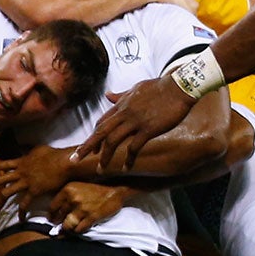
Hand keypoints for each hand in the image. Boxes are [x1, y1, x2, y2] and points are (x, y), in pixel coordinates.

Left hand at [0, 145, 79, 206]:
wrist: (65, 162)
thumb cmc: (54, 154)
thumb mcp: (38, 149)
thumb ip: (29, 152)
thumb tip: (26, 150)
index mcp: (20, 162)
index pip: (0, 165)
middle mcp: (20, 172)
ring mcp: (26, 182)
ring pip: (6, 193)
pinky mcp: (34, 191)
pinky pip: (25, 204)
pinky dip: (21, 212)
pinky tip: (20, 219)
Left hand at [48, 181, 130, 234]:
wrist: (115, 190)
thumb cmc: (95, 190)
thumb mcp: (77, 187)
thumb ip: (65, 198)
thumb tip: (52, 215)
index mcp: (67, 189)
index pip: (52, 208)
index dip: (52, 216)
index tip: (53, 220)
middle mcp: (73, 198)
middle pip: (59, 218)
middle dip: (60, 224)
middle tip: (62, 226)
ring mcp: (82, 208)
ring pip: (68, 226)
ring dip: (69, 229)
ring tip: (71, 228)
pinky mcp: (92, 216)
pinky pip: (79, 229)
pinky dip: (78, 231)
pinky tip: (81, 228)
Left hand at [75, 75, 196, 170]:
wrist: (179, 86)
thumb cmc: (160, 87)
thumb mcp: (135, 89)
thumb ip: (121, 95)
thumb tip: (108, 95)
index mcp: (121, 105)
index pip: (101, 122)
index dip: (94, 136)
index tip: (89, 147)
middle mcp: (124, 114)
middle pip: (100, 132)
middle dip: (86, 147)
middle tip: (75, 159)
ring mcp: (135, 121)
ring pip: (113, 141)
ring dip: (105, 157)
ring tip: (100, 169)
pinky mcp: (148, 128)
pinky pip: (134, 146)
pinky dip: (129, 159)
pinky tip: (126, 168)